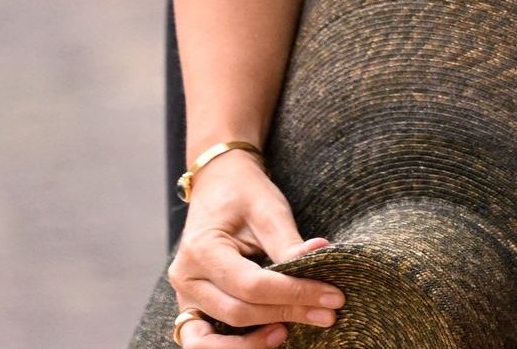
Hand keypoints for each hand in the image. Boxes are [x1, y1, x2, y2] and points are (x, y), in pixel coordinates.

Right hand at [168, 152, 342, 343]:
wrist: (219, 185)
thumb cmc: (245, 194)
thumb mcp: (269, 209)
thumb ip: (289, 242)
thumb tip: (322, 257)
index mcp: (201, 250)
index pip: (252, 285)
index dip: (293, 293)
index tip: (331, 296)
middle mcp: (186, 279)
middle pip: (238, 312)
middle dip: (286, 314)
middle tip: (328, 313)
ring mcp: (184, 296)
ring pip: (213, 338)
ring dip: (252, 343)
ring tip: (289, 332)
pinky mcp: (192, 306)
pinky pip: (204, 339)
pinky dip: (232, 345)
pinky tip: (267, 334)